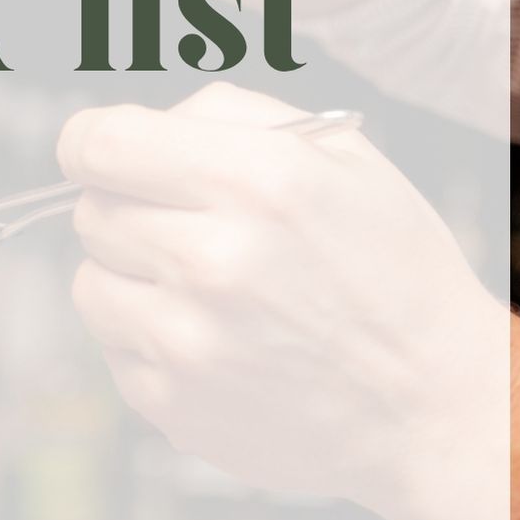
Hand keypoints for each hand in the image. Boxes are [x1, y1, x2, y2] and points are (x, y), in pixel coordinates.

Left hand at [57, 82, 509, 519]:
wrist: (430, 404)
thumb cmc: (388, 271)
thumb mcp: (342, 157)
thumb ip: (227, 115)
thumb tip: (135, 127)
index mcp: (255, 180)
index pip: (100, 143)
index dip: (89, 143)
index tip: (97, 154)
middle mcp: (213, 258)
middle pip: (91, 212)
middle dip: (129, 212)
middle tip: (189, 231)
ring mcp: (187, 339)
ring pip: (89, 283)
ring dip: (132, 279)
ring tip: (207, 292)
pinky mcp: (171, 403)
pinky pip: (115, 350)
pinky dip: (150, 342)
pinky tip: (219, 343)